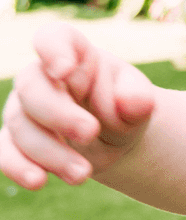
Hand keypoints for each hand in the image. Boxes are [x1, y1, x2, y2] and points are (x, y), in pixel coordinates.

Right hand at [0, 22, 155, 188]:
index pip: (54, 38)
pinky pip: (5, 152)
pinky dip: (18, 167)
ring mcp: (24, 109)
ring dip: (51, 153)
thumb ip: (138, 97)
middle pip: (32, 89)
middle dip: (59, 115)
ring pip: (22, 127)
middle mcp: (42, 78)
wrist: (116, 137)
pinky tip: (37, 181)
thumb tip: (137, 103)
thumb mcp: (139, 100)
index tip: (64, 70)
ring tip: (84, 174)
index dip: (53, 49)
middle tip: (90, 133)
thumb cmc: (124, 106)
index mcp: (74, 54)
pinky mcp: (16, 141)